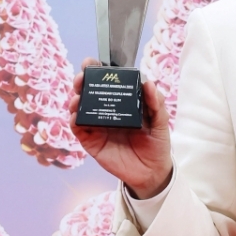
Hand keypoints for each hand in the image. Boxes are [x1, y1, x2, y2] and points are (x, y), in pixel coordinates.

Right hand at [70, 61, 172, 197]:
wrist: (153, 172)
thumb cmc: (157, 144)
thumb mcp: (161, 122)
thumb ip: (156, 103)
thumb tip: (148, 82)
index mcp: (122, 102)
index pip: (106, 81)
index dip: (97, 70)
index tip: (93, 62)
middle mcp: (106, 111)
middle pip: (88, 91)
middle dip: (81, 81)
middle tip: (81, 77)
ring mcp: (97, 126)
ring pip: (80, 108)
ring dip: (75, 99)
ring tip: (78, 97)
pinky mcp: (91, 142)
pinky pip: (78, 129)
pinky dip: (74, 121)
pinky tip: (76, 116)